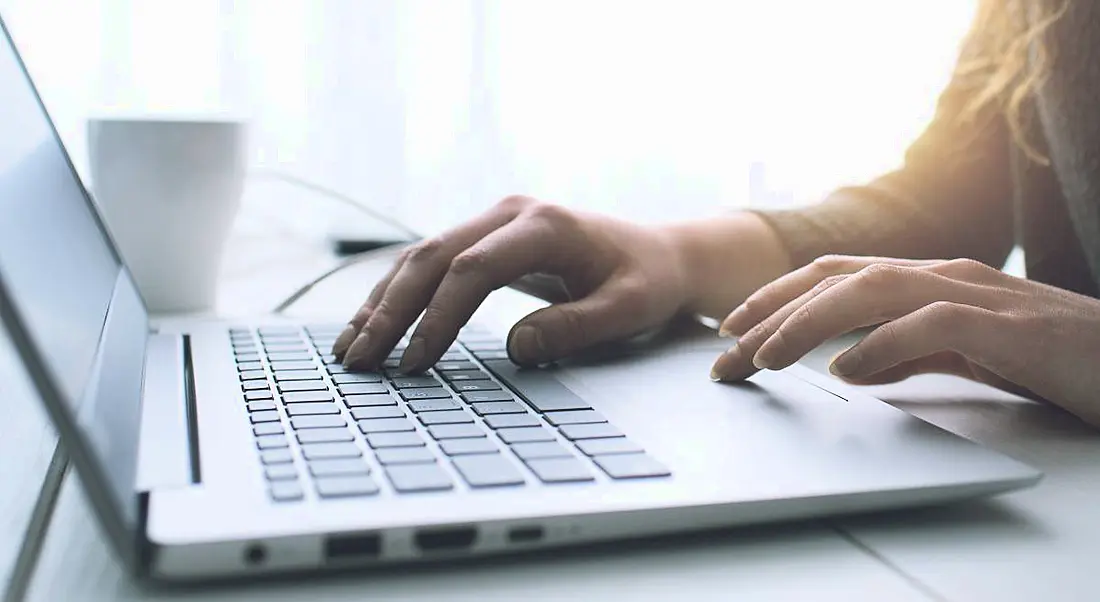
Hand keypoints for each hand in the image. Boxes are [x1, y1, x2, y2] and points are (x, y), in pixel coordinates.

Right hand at [331, 196, 691, 371]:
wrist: (658, 252)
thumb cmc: (646, 281)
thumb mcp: (628, 309)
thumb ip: (576, 327)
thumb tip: (517, 348)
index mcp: (545, 226)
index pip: (474, 269)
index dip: (439, 316)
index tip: (416, 362)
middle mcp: (511, 213)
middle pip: (433, 257)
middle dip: (391, 311)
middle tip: (360, 360)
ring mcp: (494, 221)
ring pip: (421, 257)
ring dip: (383, 303)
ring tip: (350, 349)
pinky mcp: (486, 237)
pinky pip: (433, 263)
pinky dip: (399, 295)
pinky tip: (373, 324)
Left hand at [710, 254, 1099, 426]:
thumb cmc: (1050, 358)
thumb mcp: (962, 355)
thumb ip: (909, 351)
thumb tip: (850, 364)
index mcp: (929, 281)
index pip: (834, 278)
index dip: (776, 299)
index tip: (731, 331)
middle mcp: (943, 276)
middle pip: (838, 278)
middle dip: (772, 311)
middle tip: (724, 351)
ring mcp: (976, 295)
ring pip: (873, 290)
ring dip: (809, 322)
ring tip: (765, 356)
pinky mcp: (1008, 326)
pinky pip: (932, 326)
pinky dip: (882, 346)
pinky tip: (846, 373)